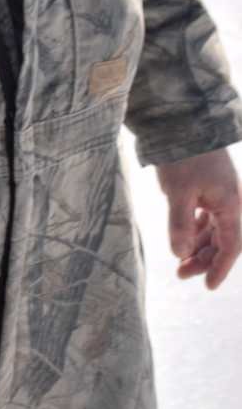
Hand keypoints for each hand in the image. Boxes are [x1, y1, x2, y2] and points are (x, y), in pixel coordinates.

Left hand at [156, 148, 240, 289]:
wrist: (181, 122)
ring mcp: (219, 194)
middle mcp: (230, 201)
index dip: (220, 267)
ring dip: (198, 246)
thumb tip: (180, 254)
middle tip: (182, 274)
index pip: (230, 245)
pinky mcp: (207, 187)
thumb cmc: (182, 156)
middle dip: (204, 259)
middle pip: (222, 240)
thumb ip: (180, 225)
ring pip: (213, 229)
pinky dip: (195, 230)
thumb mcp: (178, 193)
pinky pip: (206, 217)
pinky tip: (183, 240)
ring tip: (179, 262)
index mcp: (230, 204)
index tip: (208, 286)